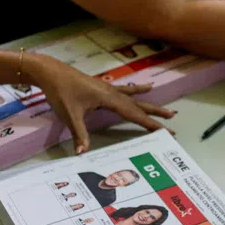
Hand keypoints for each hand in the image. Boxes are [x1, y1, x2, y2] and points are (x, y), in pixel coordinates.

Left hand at [24, 53, 174, 153]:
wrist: (51, 72)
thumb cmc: (60, 92)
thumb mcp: (69, 114)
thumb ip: (79, 133)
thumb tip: (83, 153)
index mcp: (108, 99)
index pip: (133, 114)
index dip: (150, 123)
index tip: (165, 130)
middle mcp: (112, 93)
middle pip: (139, 106)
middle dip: (156, 115)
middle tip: (173, 123)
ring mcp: (109, 89)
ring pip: (135, 99)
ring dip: (151, 105)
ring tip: (168, 110)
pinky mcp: (103, 88)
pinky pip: (125, 91)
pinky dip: (137, 91)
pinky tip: (147, 87)